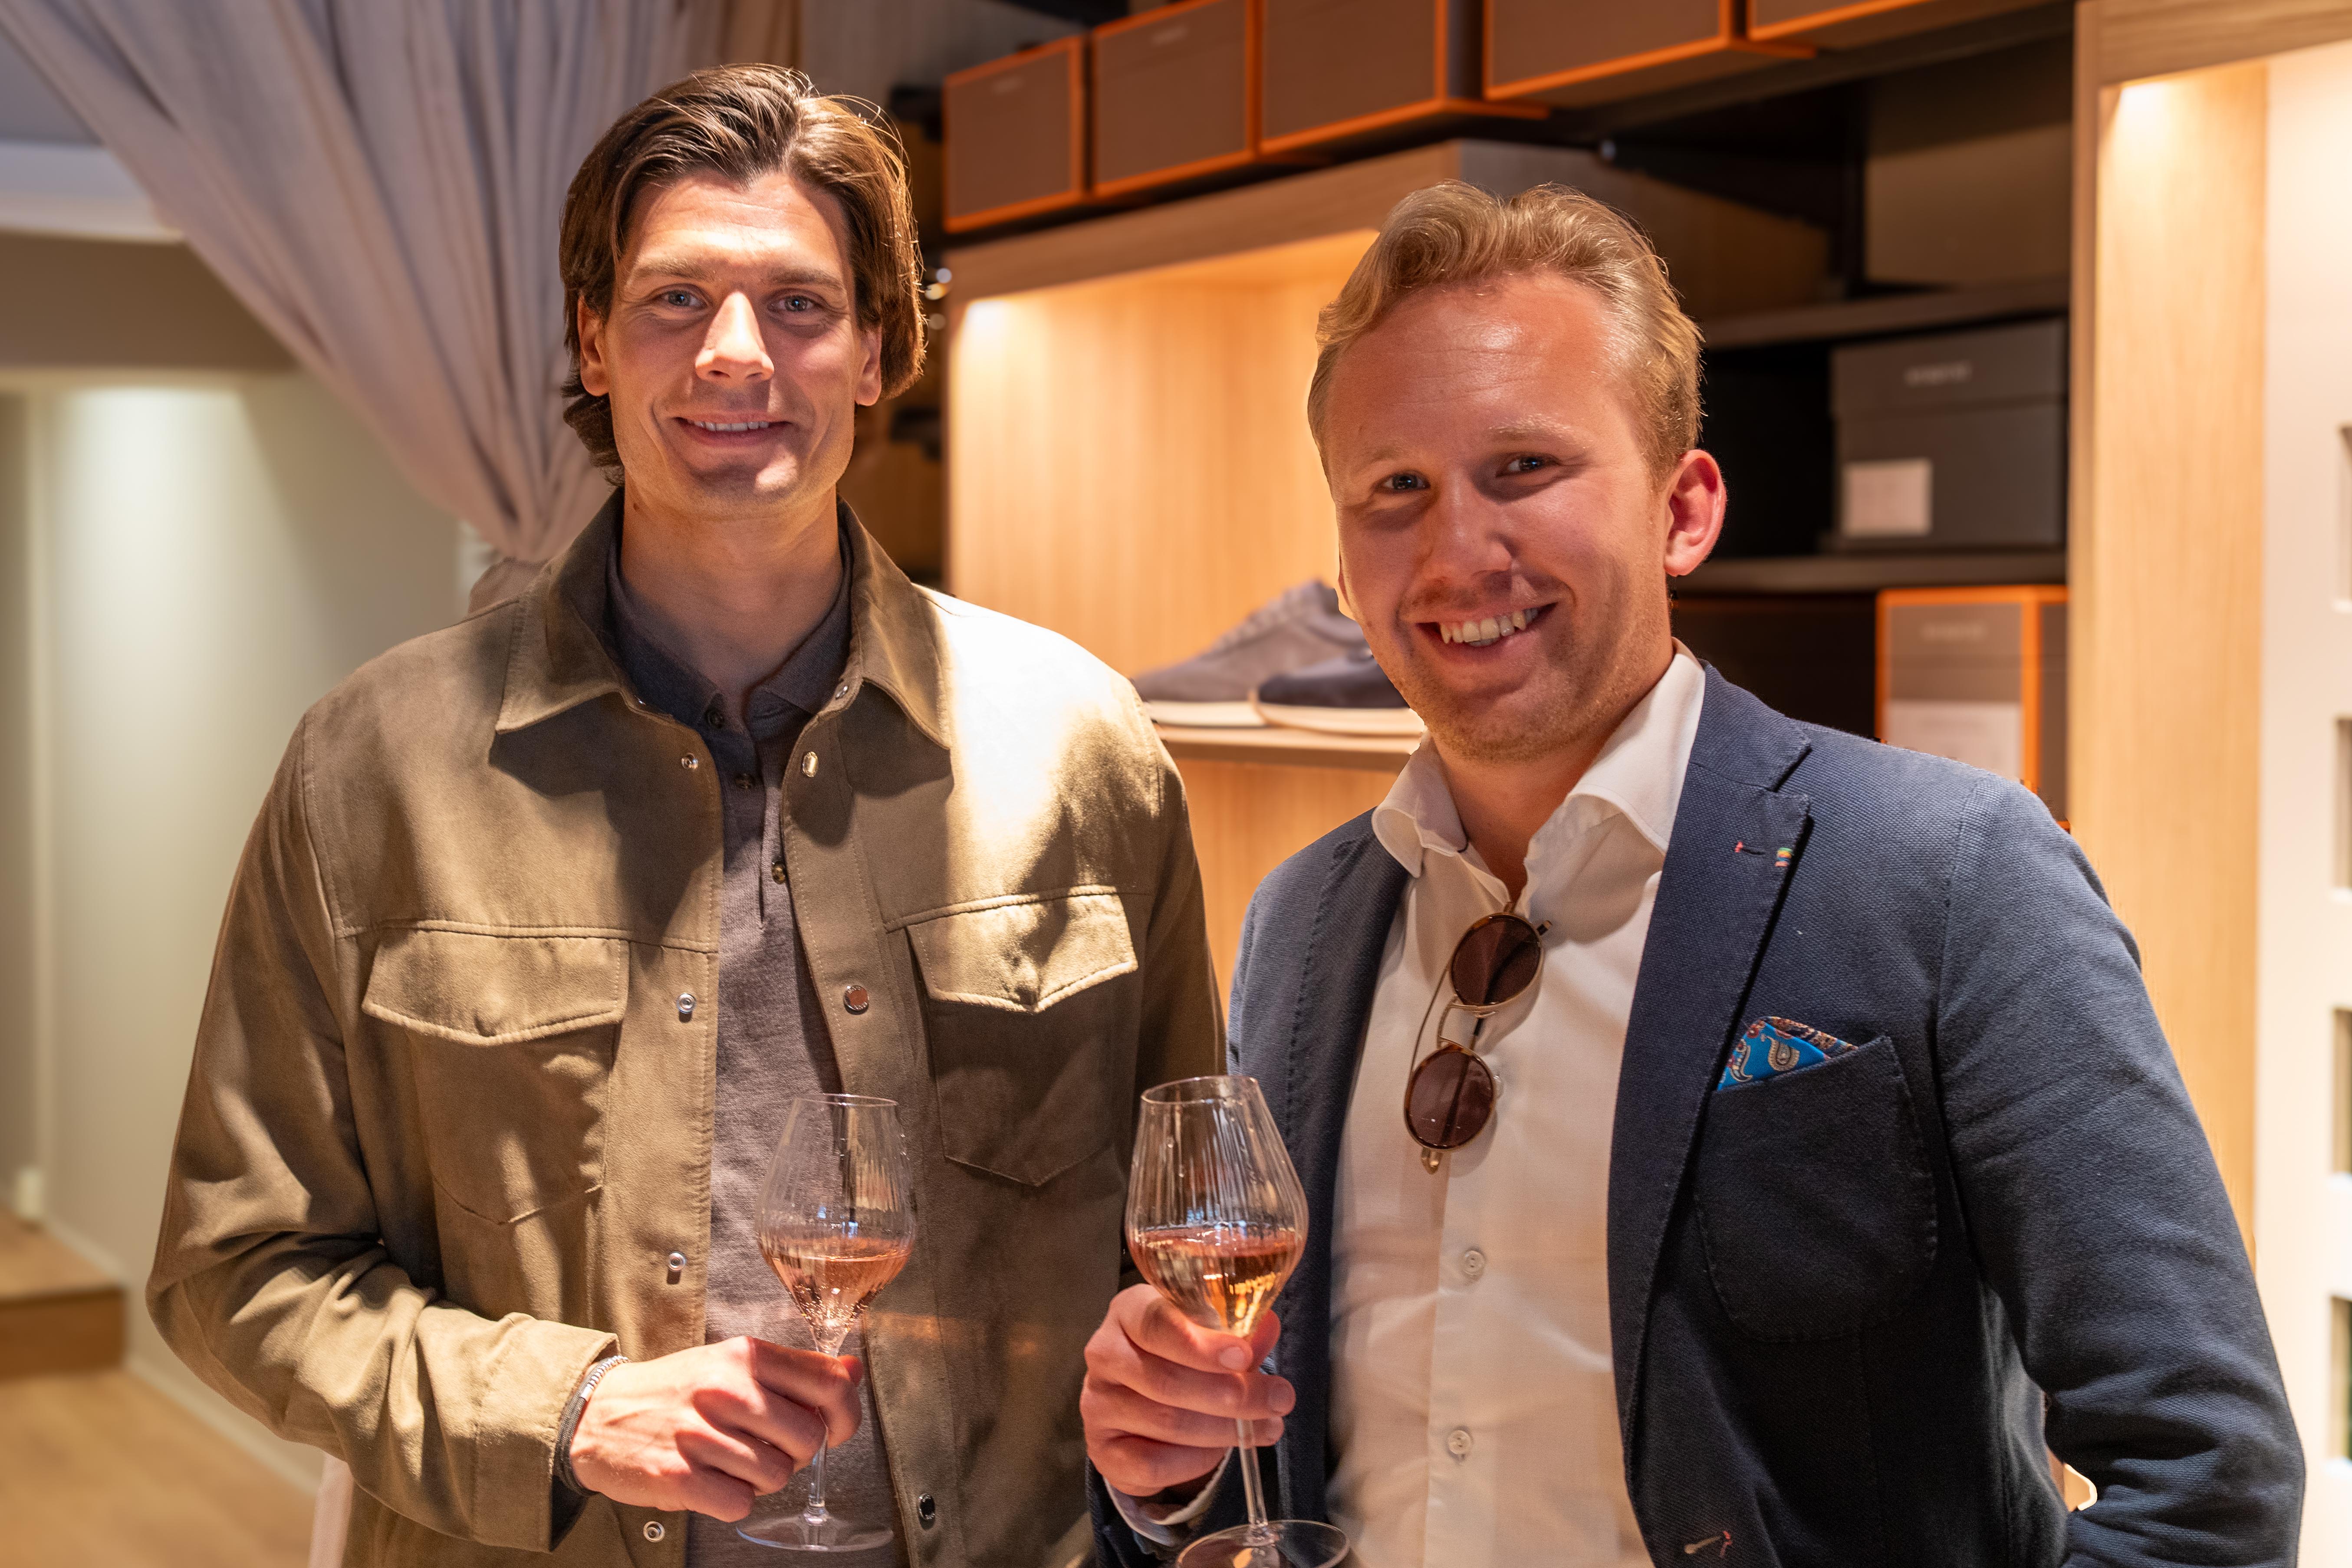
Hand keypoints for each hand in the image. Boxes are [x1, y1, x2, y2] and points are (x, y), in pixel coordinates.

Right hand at [569, 1337, 862, 1520]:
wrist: (597, 1414)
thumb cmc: (675, 1390)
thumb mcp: (733, 1363)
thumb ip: (795, 1371)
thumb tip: (853, 1371)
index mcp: (745, 1356)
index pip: (830, 1384)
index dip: (846, 1415)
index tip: (835, 1429)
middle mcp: (726, 1390)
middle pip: (809, 1439)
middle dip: (796, 1452)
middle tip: (765, 1446)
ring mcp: (701, 1434)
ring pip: (778, 1476)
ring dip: (762, 1478)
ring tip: (730, 1460)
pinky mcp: (679, 1477)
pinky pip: (740, 1503)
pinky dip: (732, 1500)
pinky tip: (711, 1479)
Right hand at [1081, 1282, 1292, 1498]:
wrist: (1141, 1407)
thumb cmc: (1181, 1357)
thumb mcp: (1210, 1335)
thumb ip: (1238, 1332)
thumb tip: (1267, 1326)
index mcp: (1128, 1312)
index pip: (1155, 1322)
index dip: (1199, 1343)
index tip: (1242, 1356)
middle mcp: (1104, 1354)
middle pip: (1166, 1380)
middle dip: (1232, 1394)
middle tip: (1279, 1400)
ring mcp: (1097, 1404)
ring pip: (1166, 1422)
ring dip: (1225, 1428)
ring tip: (1266, 1427)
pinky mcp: (1102, 1450)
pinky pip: (1153, 1465)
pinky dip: (1196, 1461)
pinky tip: (1220, 1451)